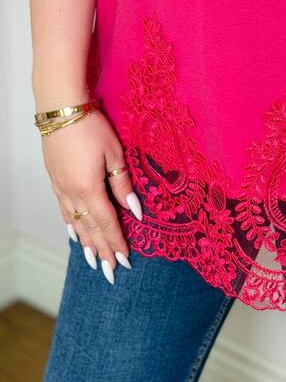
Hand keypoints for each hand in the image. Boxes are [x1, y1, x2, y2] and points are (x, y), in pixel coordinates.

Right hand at [41, 109, 141, 282]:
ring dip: (85, 242)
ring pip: (74, 222)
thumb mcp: (114, 153)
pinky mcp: (55, 180)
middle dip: (101, 251)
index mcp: (89, 188)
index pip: (106, 223)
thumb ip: (122, 184)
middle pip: (89, 228)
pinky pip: (63, 210)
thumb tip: (134, 209)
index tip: (125, 261)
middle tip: (109, 272)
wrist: (61, 109)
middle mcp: (71, 193)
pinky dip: (70, 225)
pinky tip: (73, 233)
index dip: (116, 242)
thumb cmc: (91, 126)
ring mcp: (60, 187)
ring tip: (92, 261)